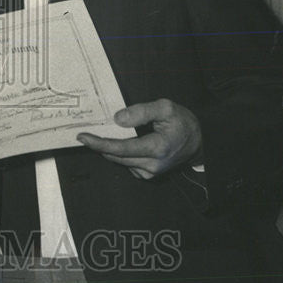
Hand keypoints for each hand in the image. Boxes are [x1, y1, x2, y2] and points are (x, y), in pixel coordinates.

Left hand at [77, 98, 201, 179]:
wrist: (199, 142)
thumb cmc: (182, 122)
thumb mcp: (165, 108)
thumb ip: (141, 112)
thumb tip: (117, 119)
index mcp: (157, 148)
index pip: (121, 149)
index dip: (99, 143)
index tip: (82, 137)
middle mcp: (152, 165)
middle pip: (117, 156)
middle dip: (100, 145)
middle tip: (87, 132)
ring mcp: (150, 173)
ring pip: (120, 161)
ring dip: (109, 149)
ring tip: (103, 134)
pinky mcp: (148, 175)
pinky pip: (127, 164)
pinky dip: (120, 154)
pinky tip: (122, 143)